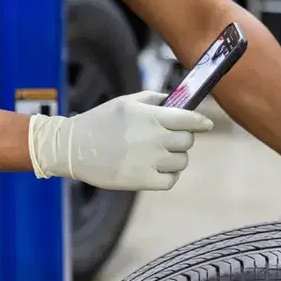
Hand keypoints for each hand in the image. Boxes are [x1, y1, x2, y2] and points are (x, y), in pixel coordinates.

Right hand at [26, 91, 212, 190]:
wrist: (73, 148)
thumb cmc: (101, 121)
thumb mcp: (126, 102)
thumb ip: (154, 99)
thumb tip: (176, 101)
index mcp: (151, 117)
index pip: (190, 119)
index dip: (201, 122)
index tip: (206, 124)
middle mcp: (153, 138)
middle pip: (187, 141)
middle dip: (182, 138)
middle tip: (169, 139)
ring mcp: (149, 161)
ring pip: (181, 161)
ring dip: (175, 157)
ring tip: (159, 154)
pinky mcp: (142, 180)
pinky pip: (171, 180)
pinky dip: (169, 175)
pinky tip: (157, 169)